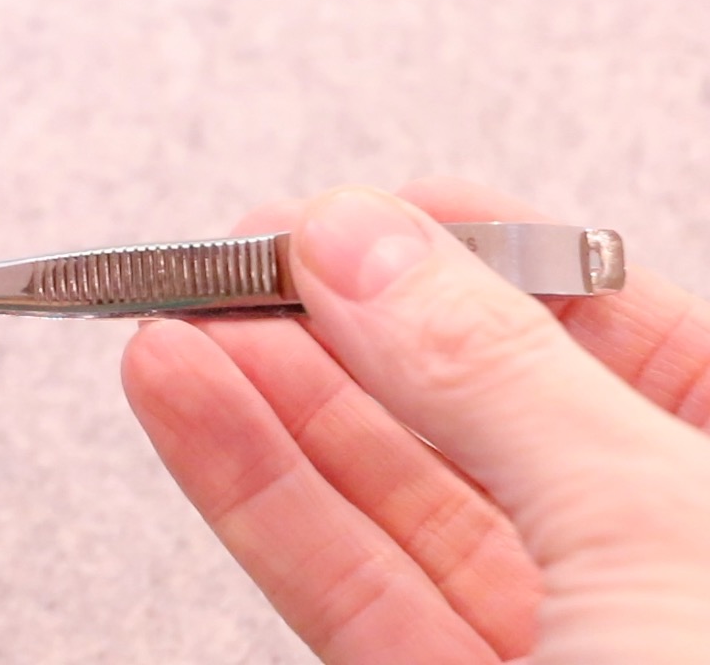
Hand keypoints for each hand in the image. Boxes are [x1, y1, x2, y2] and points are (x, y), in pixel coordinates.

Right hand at [123, 180, 709, 663]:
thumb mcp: (654, 525)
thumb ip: (500, 377)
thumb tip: (367, 247)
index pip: (616, 322)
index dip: (483, 249)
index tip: (361, 209)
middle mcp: (653, 560)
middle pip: (477, 403)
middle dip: (343, 316)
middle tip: (240, 256)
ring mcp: (553, 643)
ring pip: (391, 493)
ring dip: (266, 393)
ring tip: (174, 314)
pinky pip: (342, 583)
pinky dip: (248, 491)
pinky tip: (186, 403)